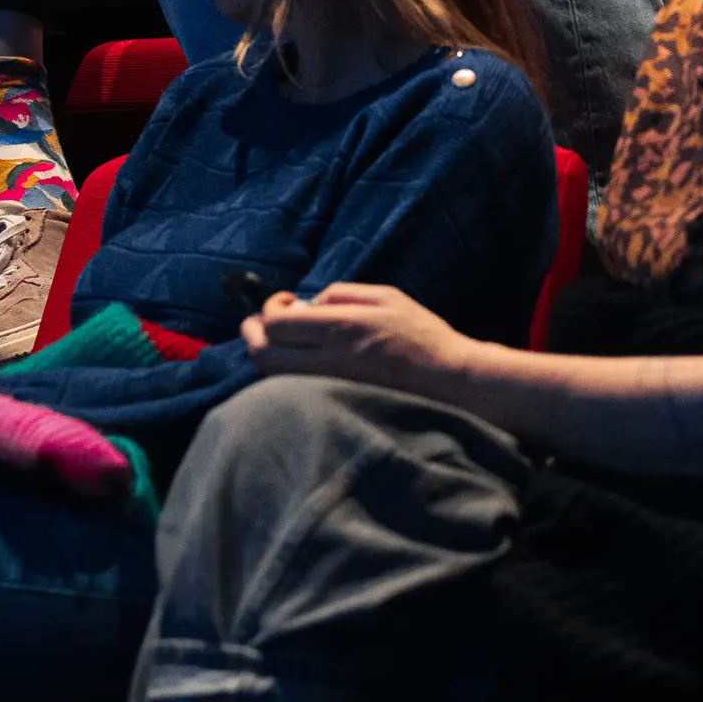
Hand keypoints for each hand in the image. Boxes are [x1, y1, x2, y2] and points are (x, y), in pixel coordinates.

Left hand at [241, 283, 479, 396]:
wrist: (450, 383)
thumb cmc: (421, 335)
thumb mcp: (385, 297)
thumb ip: (342, 294)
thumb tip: (309, 304)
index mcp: (340, 329)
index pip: (276, 325)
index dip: (268, 310)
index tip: (283, 301)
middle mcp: (328, 362)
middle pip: (262, 356)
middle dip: (252, 335)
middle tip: (260, 323)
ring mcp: (328, 389)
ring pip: (271, 379)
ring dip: (266, 356)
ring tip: (279, 342)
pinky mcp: (333, 407)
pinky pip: (290, 393)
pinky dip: (281, 376)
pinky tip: (296, 364)